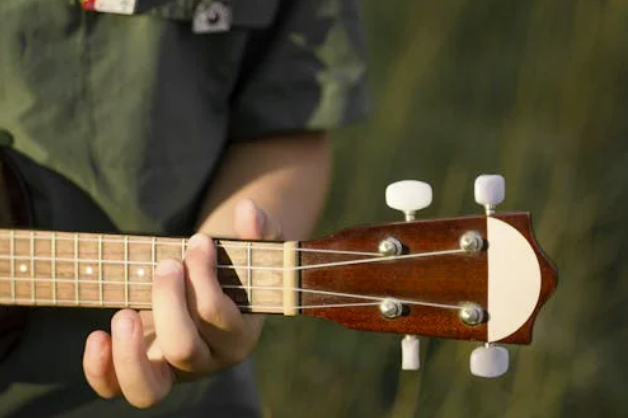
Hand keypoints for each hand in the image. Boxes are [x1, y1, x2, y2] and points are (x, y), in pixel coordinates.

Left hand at [82, 199, 281, 407]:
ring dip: (129, 353)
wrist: (212, 294)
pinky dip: (101, 369)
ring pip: (148, 390)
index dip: (204, 277)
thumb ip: (258, 230)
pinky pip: (117, 388)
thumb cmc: (234, 271)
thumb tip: (248, 209)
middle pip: (183, 349)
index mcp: (238, 335)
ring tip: (123, 314)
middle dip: (168, 301)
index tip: (199, 241)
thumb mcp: (254, 249)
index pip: (218, 316)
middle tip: (166, 264)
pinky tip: (97, 335)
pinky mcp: (144, 370)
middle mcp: (206, 361)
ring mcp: (171, 371)